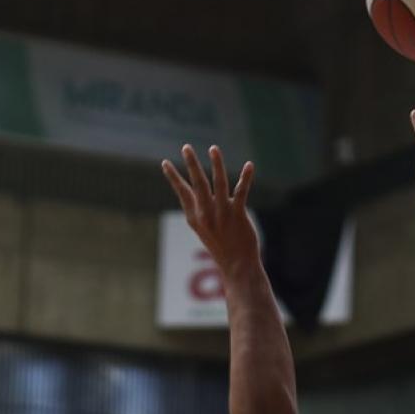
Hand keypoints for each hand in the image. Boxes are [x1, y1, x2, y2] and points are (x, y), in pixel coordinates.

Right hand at [162, 145, 257, 275]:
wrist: (237, 266)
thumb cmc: (222, 248)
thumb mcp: (204, 231)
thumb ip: (200, 212)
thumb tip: (194, 197)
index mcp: (194, 217)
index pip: (182, 192)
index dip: (173, 177)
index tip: (165, 163)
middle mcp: (205, 213)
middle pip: (197, 183)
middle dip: (191, 164)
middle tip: (186, 147)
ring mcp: (222, 214)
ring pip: (218, 183)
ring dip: (216, 164)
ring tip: (213, 149)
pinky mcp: (237, 215)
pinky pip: (241, 192)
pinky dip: (245, 178)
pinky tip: (249, 165)